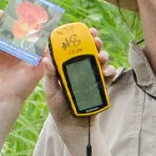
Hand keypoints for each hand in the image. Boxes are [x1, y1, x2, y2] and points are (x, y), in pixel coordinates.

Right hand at [0, 12, 50, 107]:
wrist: (7, 101)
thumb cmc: (22, 88)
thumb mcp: (36, 71)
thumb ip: (43, 58)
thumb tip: (50, 44)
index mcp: (17, 52)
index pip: (17, 34)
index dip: (18, 24)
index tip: (21, 14)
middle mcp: (4, 51)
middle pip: (3, 32)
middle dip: (4, 21)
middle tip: (6, 12)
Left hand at [44, 24, 117, 149]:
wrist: (72, 125)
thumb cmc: (58, 107)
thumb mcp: (51, 90)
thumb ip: (49, 75)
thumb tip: (45, 59)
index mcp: (68, 67)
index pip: (74, 48)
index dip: (80, 38)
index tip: (84, 30)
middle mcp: (81, 69)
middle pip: (90, 51)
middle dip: (95, 42)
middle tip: (95, 39)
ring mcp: (93, 77)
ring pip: (101, 61)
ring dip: (103, 55)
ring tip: (101, 56)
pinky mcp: (101, 86)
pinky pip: (108, 76)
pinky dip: (109, 71)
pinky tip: (106, 71)